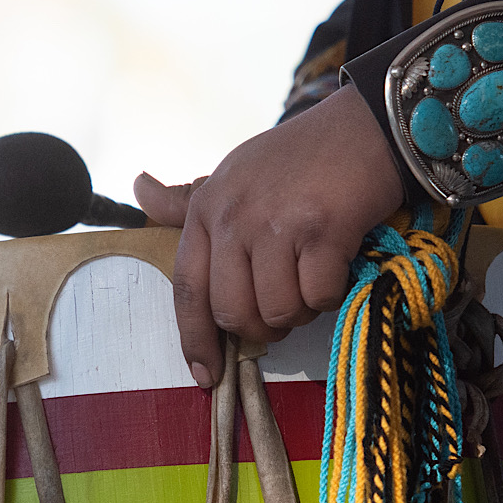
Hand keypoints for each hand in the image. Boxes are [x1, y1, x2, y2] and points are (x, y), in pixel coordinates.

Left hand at [134, 83, 404, 387]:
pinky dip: (331, 293)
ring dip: (300, 310)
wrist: (363, 127)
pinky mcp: (320, 229)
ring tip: (312, 279)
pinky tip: (338, 264)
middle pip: (232, 312)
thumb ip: (188, 198)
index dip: (194, 339)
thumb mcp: (235, 172)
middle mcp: (234, 216)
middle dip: (260, 328)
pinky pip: (318, 296)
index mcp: (207, 207)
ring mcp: (276, 223)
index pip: (187, 288)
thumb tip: (139, 188)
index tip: (206, 375)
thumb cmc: (300, 156)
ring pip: (277, 311)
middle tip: (284, 311)